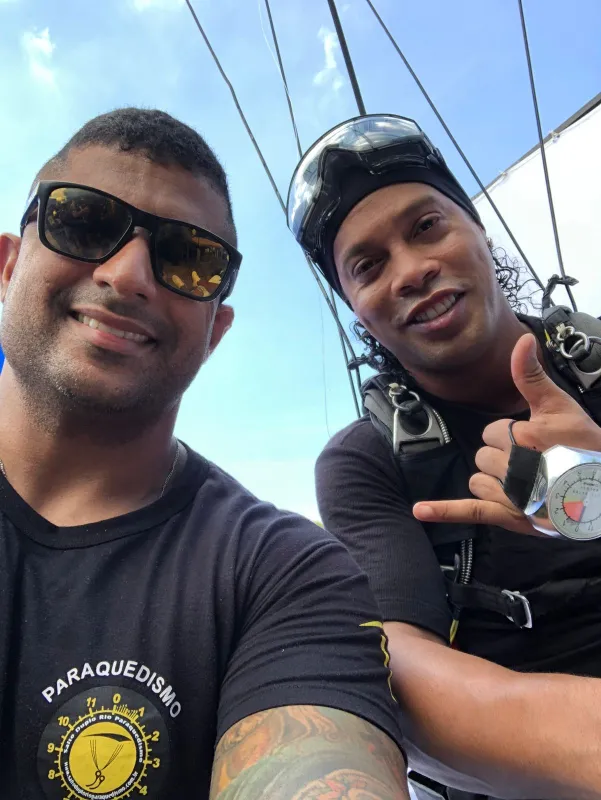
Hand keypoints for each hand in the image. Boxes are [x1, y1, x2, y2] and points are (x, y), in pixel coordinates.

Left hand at [413, 333, 600, 534]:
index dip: (512, 437)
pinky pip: (471, 511)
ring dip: (493, 481)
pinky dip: (443, 511)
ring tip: (526, 484)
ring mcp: (511, 494)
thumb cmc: (585, 447)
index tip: (535, 443)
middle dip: (504, 458)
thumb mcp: (560, 406)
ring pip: (477, 480)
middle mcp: (515, 466)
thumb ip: (532, 377)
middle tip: (535, 464)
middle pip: (484, 456)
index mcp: (524, 437)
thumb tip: (522, 341)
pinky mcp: (509, 516)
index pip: (493, 432)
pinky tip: (420, 511)